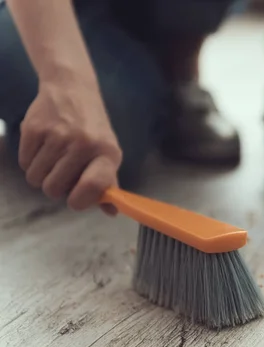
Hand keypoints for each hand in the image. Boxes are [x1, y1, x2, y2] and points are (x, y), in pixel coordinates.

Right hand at [19, 81, 121, 213]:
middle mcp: (83, 144)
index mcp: (107, 153)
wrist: (72, 89)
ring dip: (41, 176)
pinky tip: (42, 149)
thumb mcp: (107, 152)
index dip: (80, 200)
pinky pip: (24, 163)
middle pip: (54, 189)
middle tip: (62, 173)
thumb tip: (111, 213)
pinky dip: (30, 162)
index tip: (75, 199)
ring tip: (53, 160)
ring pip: (36, 179)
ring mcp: (57, 135)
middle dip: (55, 187)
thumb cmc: (93, 129)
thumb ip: (107, 183)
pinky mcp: (33, 128)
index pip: (93, 186)